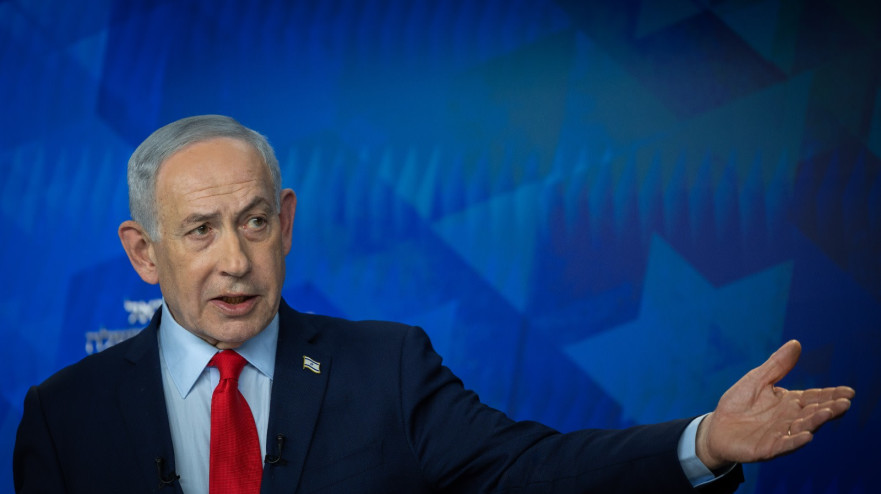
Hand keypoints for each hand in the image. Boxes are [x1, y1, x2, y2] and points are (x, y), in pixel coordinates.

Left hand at [695, 340, 853, 469]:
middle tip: (844, 402)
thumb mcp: (757, 379)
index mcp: (789, 402)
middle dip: (829, 408)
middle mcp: (789, 419)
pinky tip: (807, 436)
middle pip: (813, 413)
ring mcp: (780, 434)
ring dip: (816, 421)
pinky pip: (783, 445)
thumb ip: (777, 365)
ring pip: (802, 427)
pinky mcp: (766, 448)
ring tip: (828, 413)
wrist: (717, 427)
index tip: (848, 392)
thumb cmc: (739, 403)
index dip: (831, 395)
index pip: (814, 397)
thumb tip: (796, 343)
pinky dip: (795, 441)